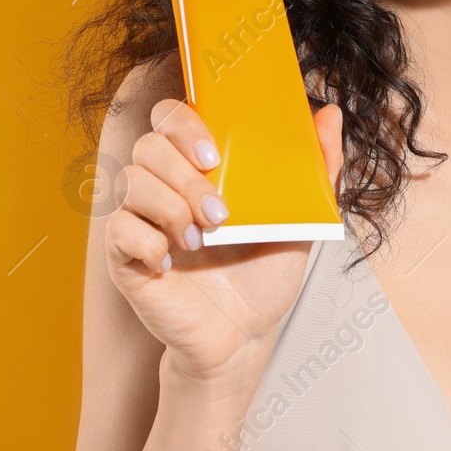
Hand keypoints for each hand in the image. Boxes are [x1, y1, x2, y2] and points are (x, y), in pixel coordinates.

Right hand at [105, 97, 345, 379]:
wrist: (244, 335)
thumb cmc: (263, 276)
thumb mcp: (300, 220)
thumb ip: (316, 168)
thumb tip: (331, 115)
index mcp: (197, 167)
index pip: (169, 116)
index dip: (184, 123)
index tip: (214, 155)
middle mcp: (163, 186)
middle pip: (148, 145)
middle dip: (185, 175)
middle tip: (220, 211)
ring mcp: (141, 219)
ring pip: (130, 181)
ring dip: (171, 207)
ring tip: (204, 239)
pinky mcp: (125, 255)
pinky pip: (118, 228)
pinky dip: (148, 241)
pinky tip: (173, 261)